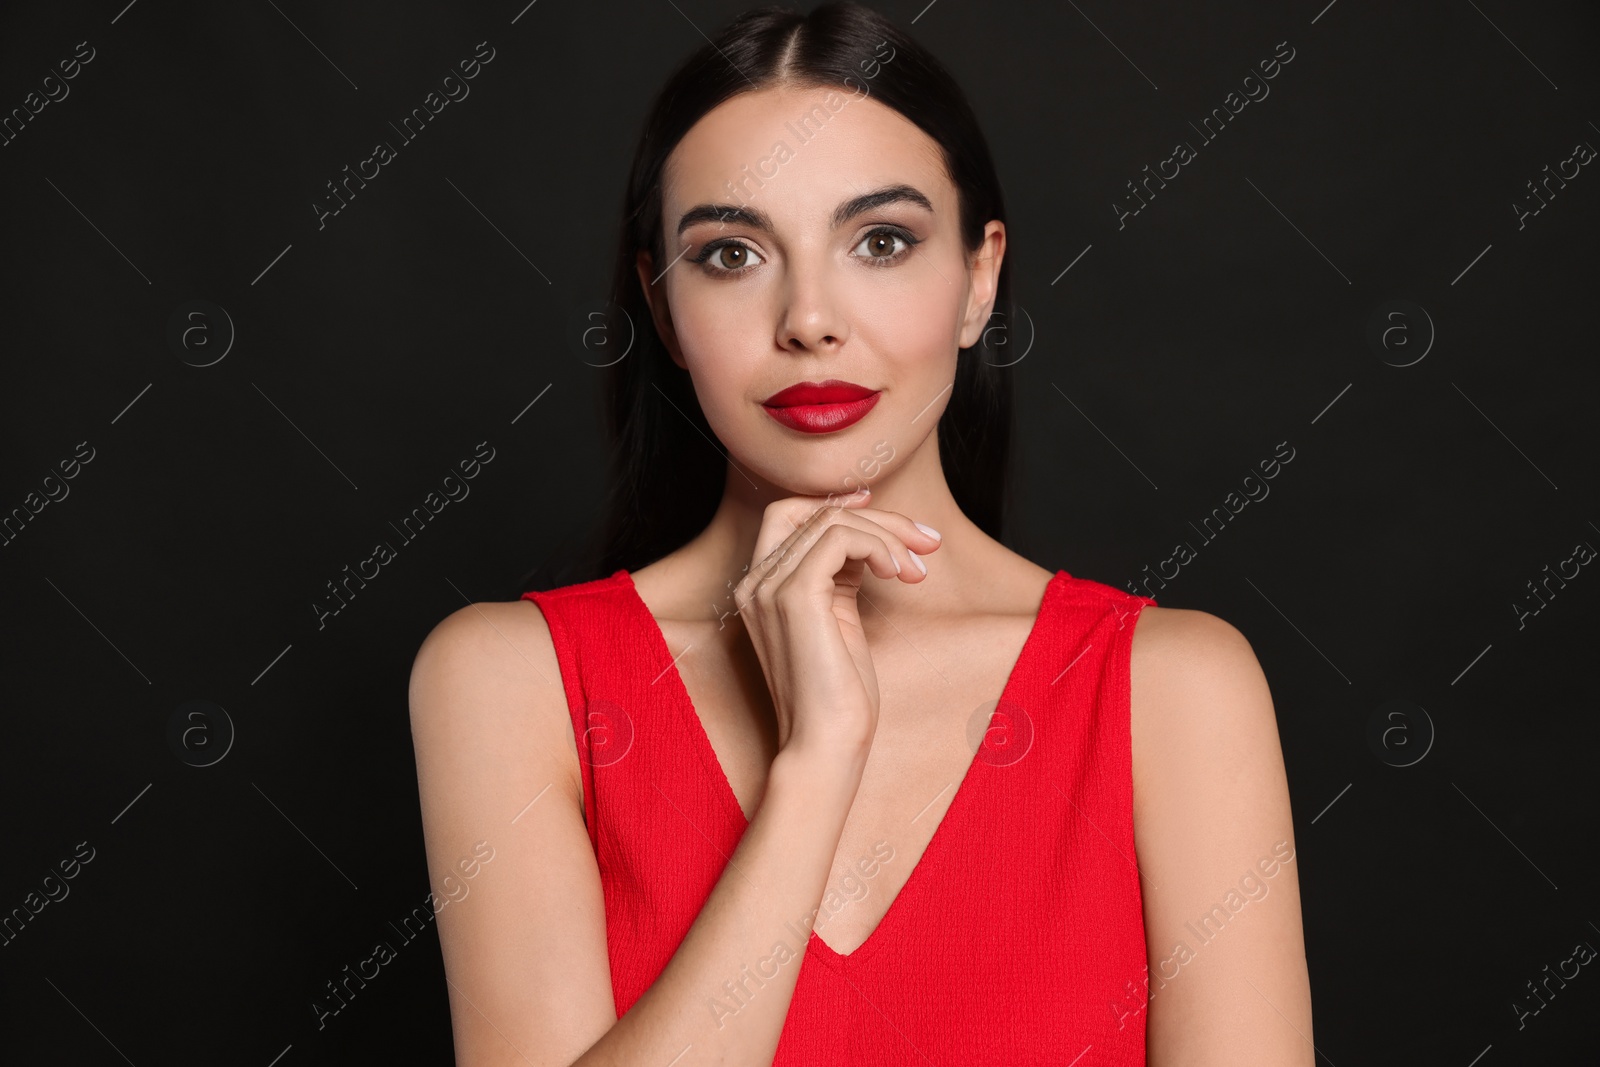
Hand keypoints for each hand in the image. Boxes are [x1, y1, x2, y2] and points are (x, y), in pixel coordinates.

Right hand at [731, 489, 942, 759]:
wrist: (825, 744)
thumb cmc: (838, 696)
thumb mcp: (839, 621)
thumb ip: (841, 578)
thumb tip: (871, 540)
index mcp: (760, 588)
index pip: (789, 515)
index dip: (833, 502)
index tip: (879, 508)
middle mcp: (755, 582)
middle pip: (813, 511)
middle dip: (876, 516)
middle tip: (926, 541)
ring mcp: (769, 587)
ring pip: (831, 521)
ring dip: (888, 535)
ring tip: (917, 570)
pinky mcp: (795, 596)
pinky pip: (840, 539)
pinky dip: (878, 546)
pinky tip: (899, 573)